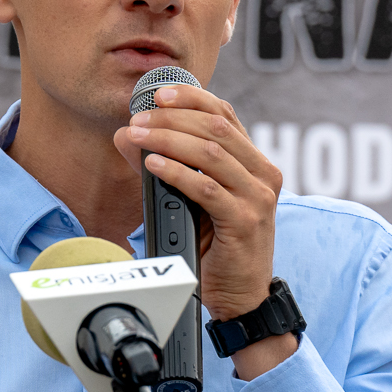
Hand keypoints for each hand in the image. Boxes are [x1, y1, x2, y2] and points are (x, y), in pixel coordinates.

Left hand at [113, 86, 296, 377]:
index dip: (191, 98)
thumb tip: (127, 135)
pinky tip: (152, 165)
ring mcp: (258, 198)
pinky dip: (176, 172)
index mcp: (254, 163)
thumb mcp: (191, 199)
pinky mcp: (245, 222)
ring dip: (168, 139)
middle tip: (137, 119)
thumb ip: (166, 164)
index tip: (156, 93)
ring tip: (137, 137)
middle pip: (216, 127)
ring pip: (210, 152)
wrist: (241, 298)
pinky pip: (207, 188)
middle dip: (171, 118)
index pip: (225, 114)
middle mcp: (263, 174)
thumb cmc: (217, 248)